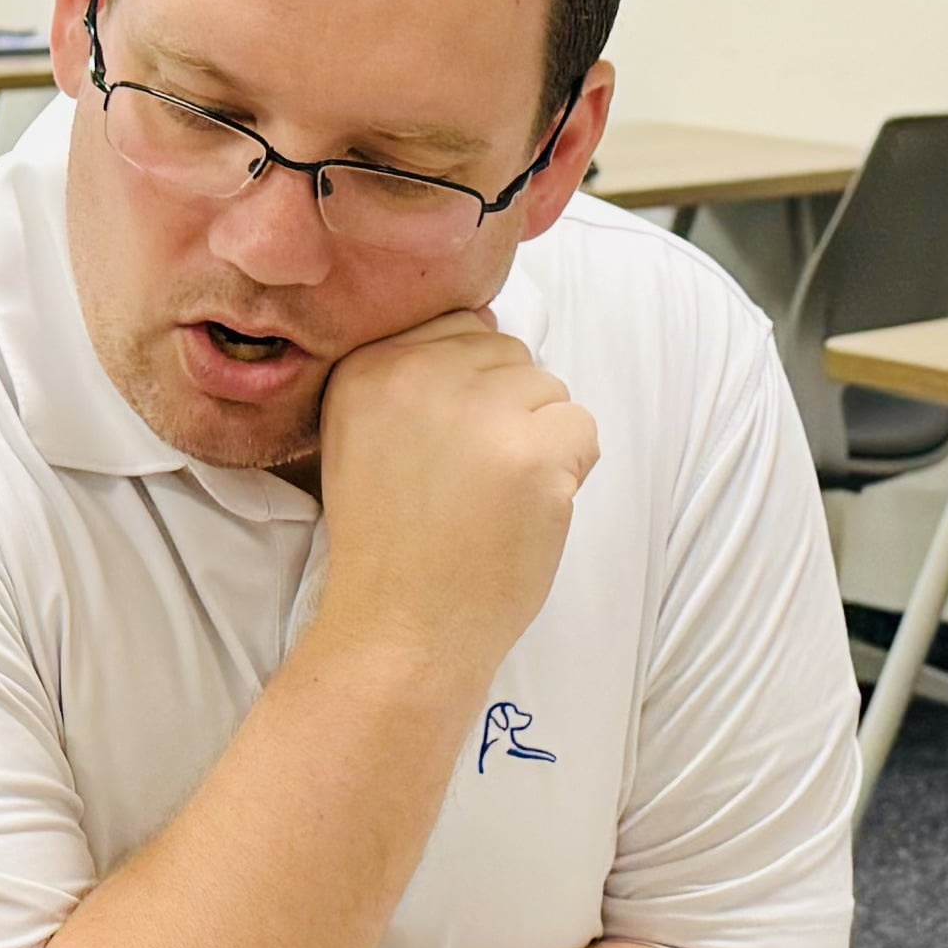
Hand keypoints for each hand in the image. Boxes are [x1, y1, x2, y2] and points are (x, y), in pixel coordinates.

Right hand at [304, 301, 599, 690]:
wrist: (398, 630)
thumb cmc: (389, 544)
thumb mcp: (364, 436)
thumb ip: (415, 374)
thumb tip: (489, 318)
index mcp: (369, 365)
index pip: (457, 328)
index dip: (465, 393)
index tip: (438, 453)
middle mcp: (417, 372)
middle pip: (507, 355)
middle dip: (503, 415)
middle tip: (464, 485)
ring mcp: (477, 410)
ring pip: (549, 389)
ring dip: (538, 443)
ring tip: (490, 501)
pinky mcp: (531, 452)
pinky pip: (583, 429)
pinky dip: (569, 473)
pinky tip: (522, 513)